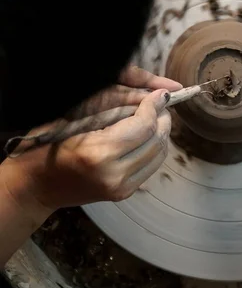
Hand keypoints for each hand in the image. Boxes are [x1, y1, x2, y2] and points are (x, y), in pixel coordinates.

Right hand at [0, 67, 181, 219]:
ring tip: (156, 116)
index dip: (155, 105)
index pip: (143, 125)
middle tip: (160, 102)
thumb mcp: (73, 116)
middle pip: (157, 140)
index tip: (160, 93)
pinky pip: (152, 166)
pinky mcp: (124, 194)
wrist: (33, 186)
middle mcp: (114, 174)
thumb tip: (148, 93)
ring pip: (160, 155)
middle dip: (162, 118)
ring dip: (162, 132)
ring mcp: (121, 188)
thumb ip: (112, 104)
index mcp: (98, 153)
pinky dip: (155, 148)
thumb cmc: (45, 145)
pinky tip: (148, 135)